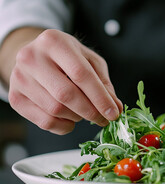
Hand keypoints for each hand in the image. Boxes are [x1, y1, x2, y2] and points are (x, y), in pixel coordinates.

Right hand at [7, 29, 121, 134]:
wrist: (35, 57)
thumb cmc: (67, 59)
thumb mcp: (89, 62)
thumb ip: (104, 83)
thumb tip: (116, 108)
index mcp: (54, 42)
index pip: (81, 74)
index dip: (100, 97)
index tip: (113, 113)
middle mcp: (31, 57)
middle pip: (66, 94)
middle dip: (90, 111)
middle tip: (104, 119)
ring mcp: (19, 78)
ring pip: (55, 110)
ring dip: (77, 117)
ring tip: (85, 113)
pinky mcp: (15, 97)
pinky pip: (44, 121)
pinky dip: (63, 126)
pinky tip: (71, 119)